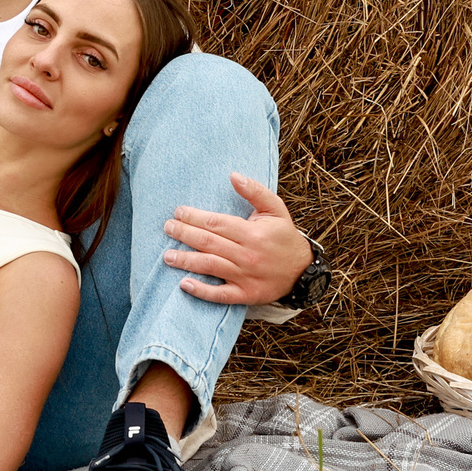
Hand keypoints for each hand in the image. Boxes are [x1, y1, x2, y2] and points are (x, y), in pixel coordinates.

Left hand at [162, 174, 312, 305]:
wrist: (303, 271)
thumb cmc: (284, 237)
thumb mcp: (275, 209)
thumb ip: (255, 191)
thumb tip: (233, 175)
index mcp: (252, 233)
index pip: (216, 223)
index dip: (194, 217)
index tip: (178, 212)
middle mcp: (247, 255)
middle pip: (209, 243)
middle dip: (185, 234)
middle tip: (168, 228)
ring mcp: (246, 276)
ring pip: (211, 266)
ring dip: (186, 261)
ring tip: (168, 256)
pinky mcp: (246, 294)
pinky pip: (221, 295)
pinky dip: (202, 291)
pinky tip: (184, 285)